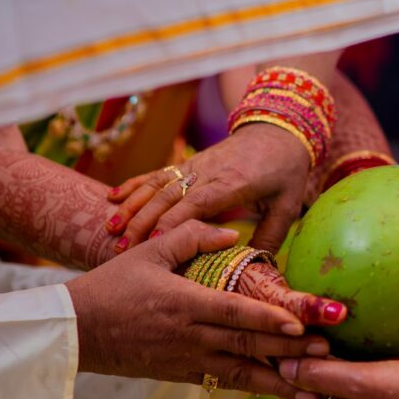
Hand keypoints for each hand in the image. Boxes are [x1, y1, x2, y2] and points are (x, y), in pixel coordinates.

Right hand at [66, 220, 331, 398]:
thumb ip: (192, 236)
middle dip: (289, 351)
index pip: (235, 314)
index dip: (268, 321)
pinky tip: (281, 391)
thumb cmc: (112, 285)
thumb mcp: (149, 251)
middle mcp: (191, 336)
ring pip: (242, 374)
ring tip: (315, 385)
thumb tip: (234, 233)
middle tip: (326, 352)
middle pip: (248, 347)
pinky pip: (225, 383)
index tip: (300, 325)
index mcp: (184, 303)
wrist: (75, 333)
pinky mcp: (183, 376)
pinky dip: (255, 388)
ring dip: (280, 381)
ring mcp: (187, 360)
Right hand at [106, 123, 310, 252]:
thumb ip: (272, 234)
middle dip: (144, 221)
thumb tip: (257, 268)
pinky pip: (157, 173)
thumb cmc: (285, 171)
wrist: (277, 130)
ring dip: (132, 205)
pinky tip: (111, 196)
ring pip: (157, 184)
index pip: (199, 202)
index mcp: (233, 183)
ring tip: (111, 228)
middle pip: (170, 196)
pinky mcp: (187, 163)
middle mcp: (208, 172)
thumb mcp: (288, 204)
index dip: (175, 220)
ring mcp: (194, 165)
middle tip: (122, 247)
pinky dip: (134, 185)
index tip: (155, 240)